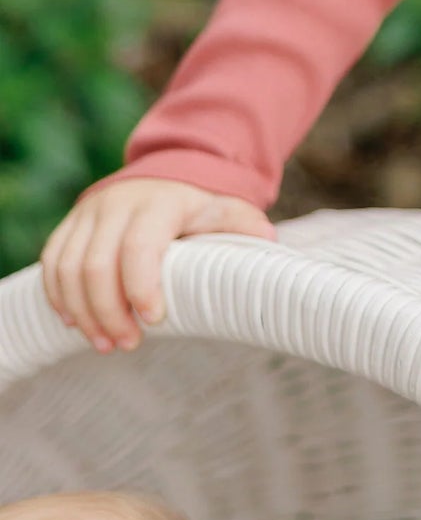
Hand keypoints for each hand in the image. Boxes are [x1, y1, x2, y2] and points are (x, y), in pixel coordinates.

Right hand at [41, 178, 275, 353]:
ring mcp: (88, 214)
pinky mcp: (69, 225)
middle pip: (96, 265)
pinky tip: (74, 323)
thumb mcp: (225, 209)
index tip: (155, 320)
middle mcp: (116, 204)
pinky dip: (59, 297)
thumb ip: (242, 224)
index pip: (139, 246)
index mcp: (158, 202)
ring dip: (81, 313)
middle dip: (108, 312)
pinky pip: (52, 263)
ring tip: (103, 343)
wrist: (163, 175)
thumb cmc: (197, 205)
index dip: (141, 286)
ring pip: (68, 268)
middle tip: (126, 344)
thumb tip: (269, 240)